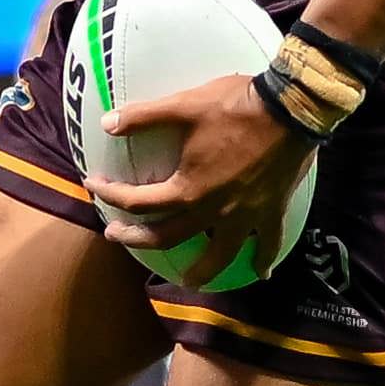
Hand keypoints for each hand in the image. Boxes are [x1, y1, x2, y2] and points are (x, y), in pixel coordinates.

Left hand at [96, 70, 295, 255]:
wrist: (290, 110)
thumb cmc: (235, 106)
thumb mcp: (184, 105)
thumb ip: (143, 116)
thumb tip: (106, 123)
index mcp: (188, 189)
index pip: (139, 201)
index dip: (110, 195)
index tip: (94, 185)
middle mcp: (213, 211)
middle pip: (168, 236)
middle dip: (137, 239)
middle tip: (116, 237)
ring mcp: (245, 217)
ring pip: (219, 255)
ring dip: (202, 271)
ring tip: (188, 280)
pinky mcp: (272, 212)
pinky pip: (269, 244)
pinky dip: (264, 260)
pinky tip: (262, 273)